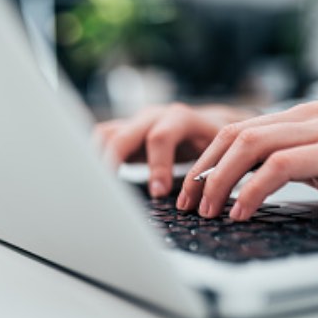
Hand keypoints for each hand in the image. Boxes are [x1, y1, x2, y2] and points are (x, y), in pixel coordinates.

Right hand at [95, 103, 256, 196]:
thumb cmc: (218, 143)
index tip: (158, 193)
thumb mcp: (222, 152)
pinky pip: (103, 141)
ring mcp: (137, 123)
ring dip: (98, 160)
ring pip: (106, 135)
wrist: (211, 125)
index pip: (161, 137)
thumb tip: (205, 199)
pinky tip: (97, 182)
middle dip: (114, 164)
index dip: (157, 165)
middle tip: (112, 195)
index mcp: (181, 119)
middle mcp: (154, 117)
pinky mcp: (127, 133)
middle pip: (123, 136)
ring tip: (97, 190)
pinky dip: (96, 159)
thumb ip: (212, 169)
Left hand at [177, 101, 317, 219]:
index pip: (239, 131)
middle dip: (204, 170)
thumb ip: (294, 169)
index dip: (207, 160)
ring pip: (252, 144)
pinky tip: (240, 211)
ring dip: (220, 179)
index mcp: (304, 120)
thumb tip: (252, 190)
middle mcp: (310, 117)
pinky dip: (253, 188)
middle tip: (187, 204)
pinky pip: (282, 164)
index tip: (191, 191)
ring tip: (206, 210)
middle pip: (236, 134)